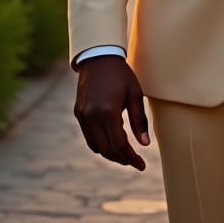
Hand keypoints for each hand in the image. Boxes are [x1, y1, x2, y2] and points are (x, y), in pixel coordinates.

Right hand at [73, 55, 149, 169]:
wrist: (98, 57)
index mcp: (108, 112)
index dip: (131, 158)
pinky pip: (89, 137)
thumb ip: (139, 121)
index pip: (120, 145)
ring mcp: (83, 116)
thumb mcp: (135, 94)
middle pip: (107, 150)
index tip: (142, 166)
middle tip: (135, 162)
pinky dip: (100, 144)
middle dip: (122, 159)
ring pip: (96, 146)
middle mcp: (92, 117)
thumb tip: (145, 144)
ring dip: (110, 154)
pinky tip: (112, 142)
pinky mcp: (78, 113)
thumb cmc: (121, 74)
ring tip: (125, 154)